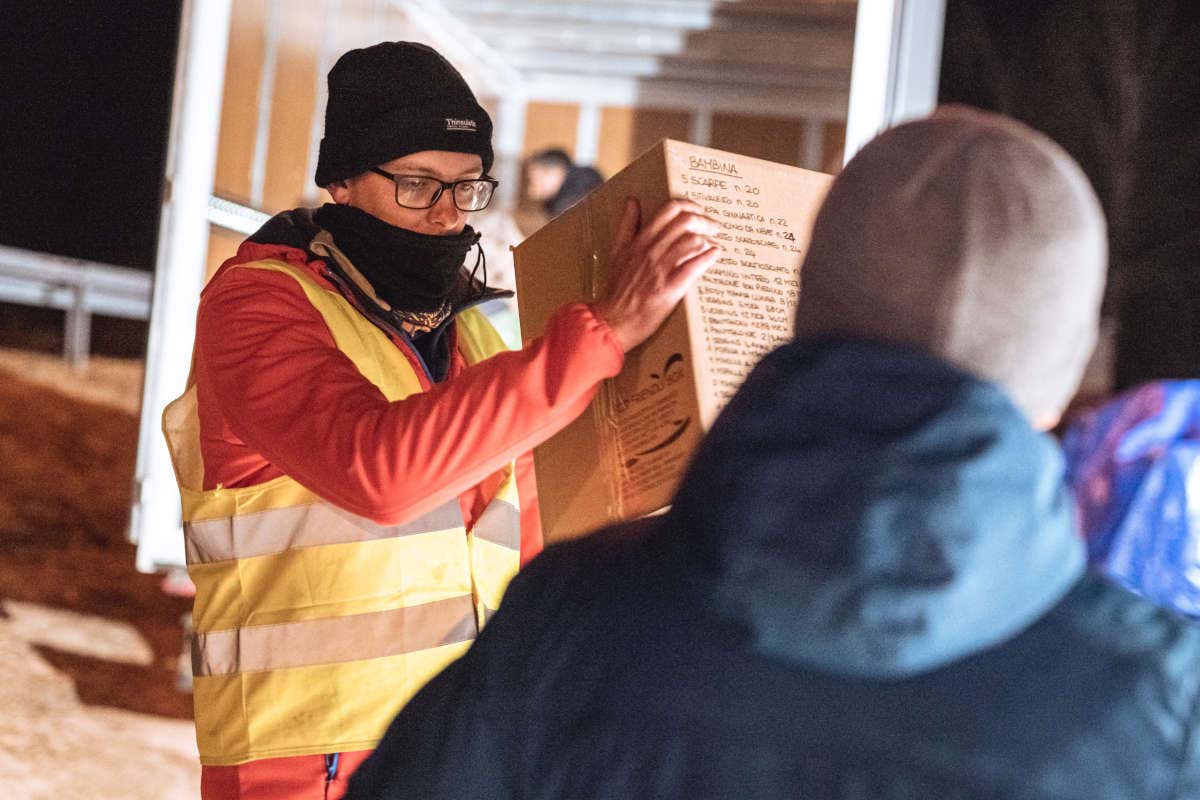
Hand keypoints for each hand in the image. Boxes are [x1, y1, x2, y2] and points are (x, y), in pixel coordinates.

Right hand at [591, 198, 721, 352]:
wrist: (612, 320)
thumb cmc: (616, 289)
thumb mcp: (617, 252)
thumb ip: (627, 226)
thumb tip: (632, 201)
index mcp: (640, 241)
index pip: (669, 210)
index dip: (690, 206)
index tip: (699, 211)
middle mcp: (651, 251)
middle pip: (686, 222)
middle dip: (705, 221)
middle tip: (714, 227)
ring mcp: (661, 269)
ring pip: (692, 241)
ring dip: (709, 239)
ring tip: (714, 243)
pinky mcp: (669, 288)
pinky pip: (694, 266)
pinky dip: (708, 257)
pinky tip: (715, 254)